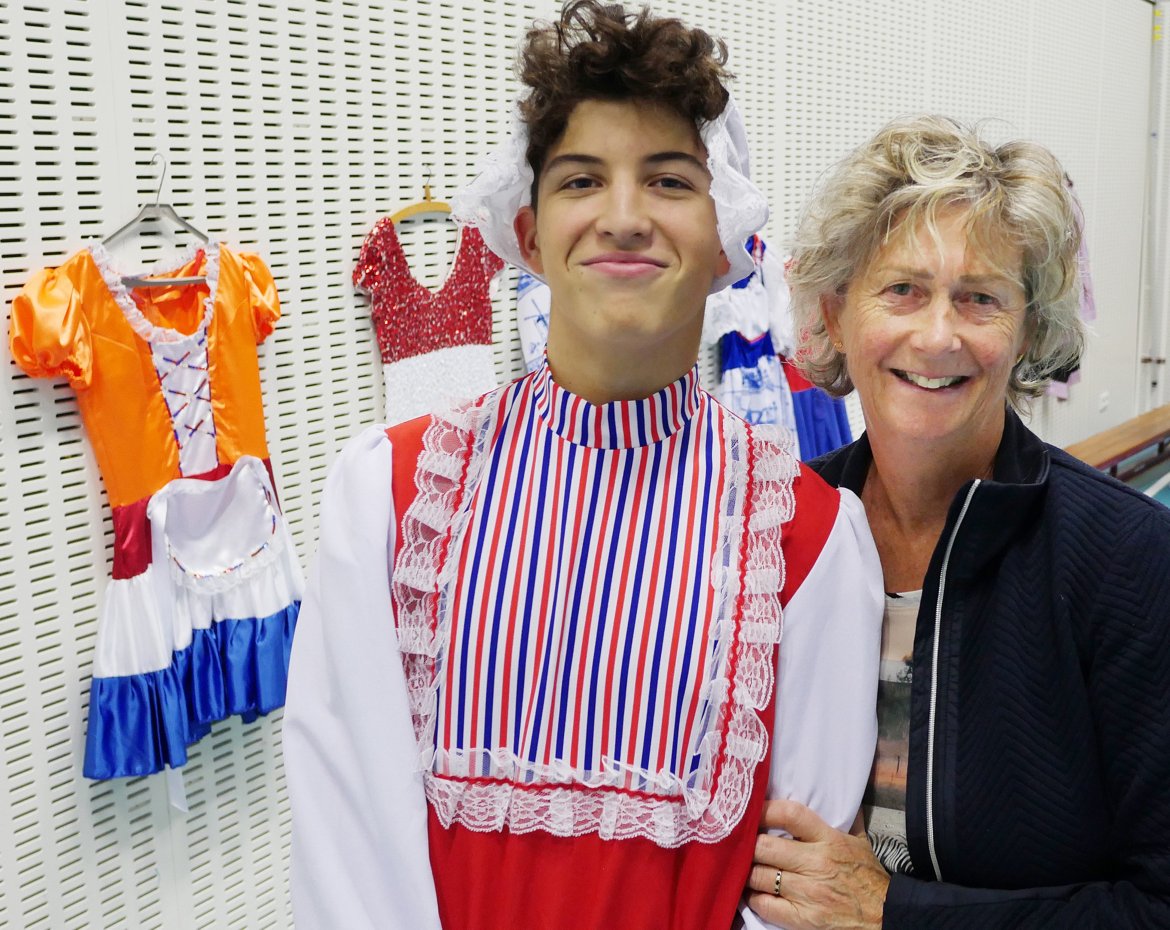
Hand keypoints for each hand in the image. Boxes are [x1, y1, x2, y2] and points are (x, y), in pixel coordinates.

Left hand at [745, 799, 888, 929]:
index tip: (751, 810)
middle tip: (740, 842)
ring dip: (746, 871)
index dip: (764, 809)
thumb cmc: (870, 878)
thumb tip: (838, 796)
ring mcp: (808, 892)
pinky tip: (753, 892)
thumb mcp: (859, 842)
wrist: (888, 916)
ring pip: (760, 875)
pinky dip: (754, 898)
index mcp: (828, 839)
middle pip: (764, 846)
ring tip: (742, 866)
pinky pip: (765, 905)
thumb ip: (845, 819)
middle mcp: (815, 863)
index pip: (790, 814)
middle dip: (748, 844)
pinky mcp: (804, 918)